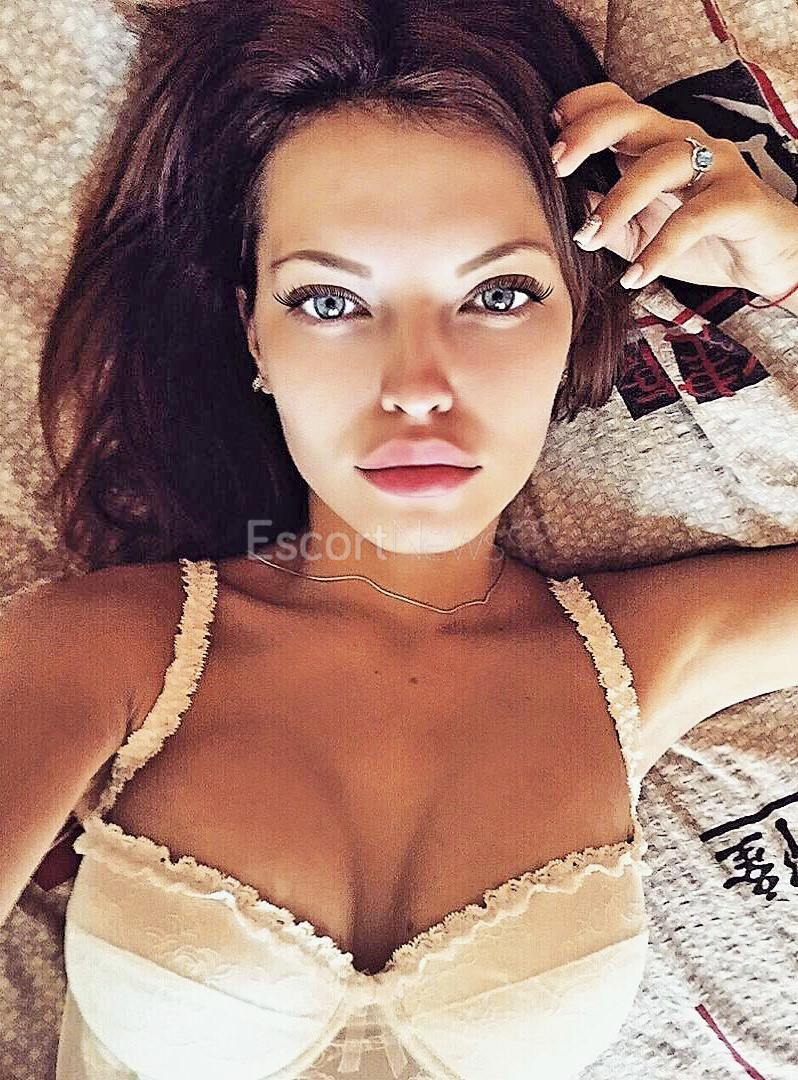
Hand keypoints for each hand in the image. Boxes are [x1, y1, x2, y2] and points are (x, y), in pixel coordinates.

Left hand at [549, 81, 797, 300]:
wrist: (765, 260)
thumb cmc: (699, 240)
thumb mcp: (637, 232)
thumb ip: (600, 218)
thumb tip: (554, 210)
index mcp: (656, 143)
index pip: (617, 104)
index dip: (582, 111)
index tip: (547, 138)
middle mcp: (686, 142)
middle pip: (634, 116)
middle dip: (589, 135)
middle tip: (555, 167)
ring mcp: (715, 165)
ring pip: (661, 163)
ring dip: (618, 202)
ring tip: (588, 240)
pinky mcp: (739, 198)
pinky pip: (693, 218)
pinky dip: (659, 248)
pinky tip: (636, 276)